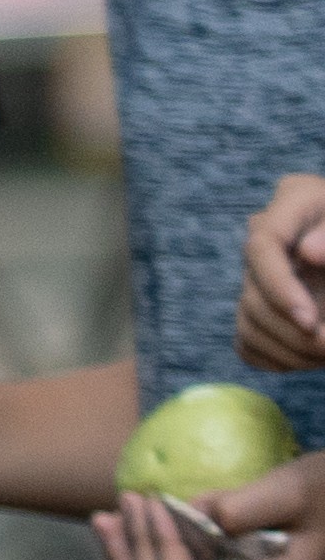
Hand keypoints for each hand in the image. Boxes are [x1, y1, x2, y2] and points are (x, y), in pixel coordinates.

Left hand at [105, 464, 324, 559]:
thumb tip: (190, 512)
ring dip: (132, 556)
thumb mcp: (295, 490)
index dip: (157, 546)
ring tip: (108, 517)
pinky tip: (133, 525)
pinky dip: (150, 555)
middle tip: (117, 505)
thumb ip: (244, 506)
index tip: (150, 500)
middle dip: (131, 552)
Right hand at [239, 177, 324, 376]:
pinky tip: (311, 359)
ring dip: (288, 350)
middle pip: (253, 292)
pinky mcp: (260, 304)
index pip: (262, 245)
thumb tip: (307, 252)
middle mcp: (269, 235)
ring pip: (248, 322)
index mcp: (295, 200)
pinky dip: (278, 358)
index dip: (280, 287)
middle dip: (290, 330)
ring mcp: (261, 271)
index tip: (310, 321)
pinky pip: (249, 341)